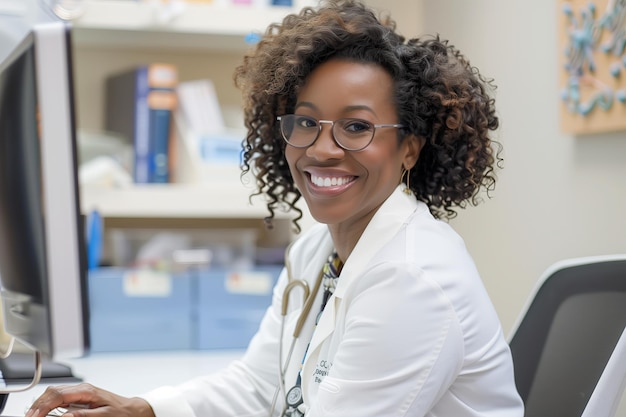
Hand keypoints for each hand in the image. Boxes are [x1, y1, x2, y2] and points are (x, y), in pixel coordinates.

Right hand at [25, 383, 154, 416]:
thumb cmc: (121, 412)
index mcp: (87, 391)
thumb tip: (65, 416)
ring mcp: (80, 392)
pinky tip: (44, 412)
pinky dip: (49, 405)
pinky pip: (60, 398)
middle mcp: (82, 389)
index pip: (58, 394)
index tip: (34, 416)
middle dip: (38, 404)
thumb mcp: (103, 416)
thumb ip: (83, 415)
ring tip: (33, 415)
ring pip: (54, 394)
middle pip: (52, 392)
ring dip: (41, 404)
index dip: (43, 405)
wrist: (132, 409)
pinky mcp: (79, 398)